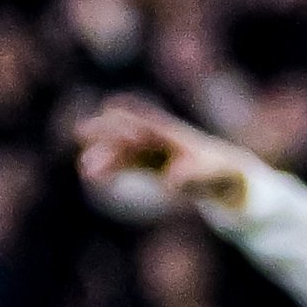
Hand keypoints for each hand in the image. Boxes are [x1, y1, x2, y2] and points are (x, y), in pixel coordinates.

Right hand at [76, 96, 256, 215]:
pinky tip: (94, 178)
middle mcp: (156, 137)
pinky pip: (124, 163)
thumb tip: (169, 183)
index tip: (115, 125)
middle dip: (105, 132)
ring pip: (121, 149)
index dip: (130, 123)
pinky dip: (110, 169)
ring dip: (104, 157)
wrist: (224, 173)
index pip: (146, 123)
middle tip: (81, 133)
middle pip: (126, 131)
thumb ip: (193, 175)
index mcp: (171, 133)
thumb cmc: (219, 170)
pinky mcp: (146, 163)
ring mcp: (149, 149)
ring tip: (86, 171)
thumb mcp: (212, 173)